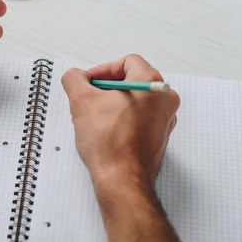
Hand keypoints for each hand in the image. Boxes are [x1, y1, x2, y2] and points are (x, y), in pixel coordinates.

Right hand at [61, 55, 179, 188]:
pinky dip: (121, 119)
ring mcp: (165, 120)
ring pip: (134, 100)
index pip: (127, 62)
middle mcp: (165, 99)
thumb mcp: (81, 100)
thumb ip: (75, 79)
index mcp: (152, 83)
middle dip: (106, 88)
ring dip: (112, 104)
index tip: (89, 82)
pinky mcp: (160, 137)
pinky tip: (105, 132)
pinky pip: (139, 118)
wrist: (121, 180)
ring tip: (94, 117)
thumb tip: (76, 76)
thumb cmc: (108, 141)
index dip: (103, 69)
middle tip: (89, 99)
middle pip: (131, 80)